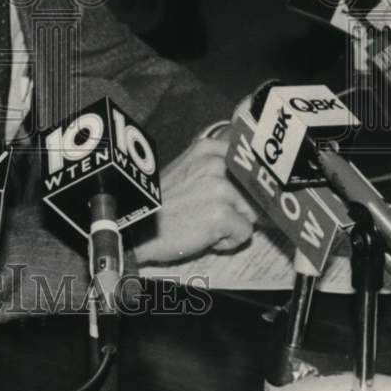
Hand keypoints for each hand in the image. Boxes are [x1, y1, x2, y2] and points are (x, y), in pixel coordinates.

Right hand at [133, 137, 257, 264]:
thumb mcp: (187, 170)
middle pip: (253, 191)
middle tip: (207, 212)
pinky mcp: (221, 214)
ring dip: (233, 224)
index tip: (243, 189)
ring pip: (251, 214)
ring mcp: (219, 188)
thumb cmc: (162, 204)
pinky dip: (228, 242)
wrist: (137, 227)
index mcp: (207, 148)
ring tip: (203, 223)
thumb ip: (216, 167)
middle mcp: (215, 163)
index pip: (249, 160)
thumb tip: (252, 179)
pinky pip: (244, 234)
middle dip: (239, 206)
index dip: (248, 180)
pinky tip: (204, 235)